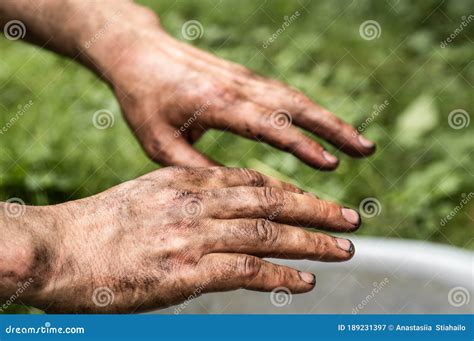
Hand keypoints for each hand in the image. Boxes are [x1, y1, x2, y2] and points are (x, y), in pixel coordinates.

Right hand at [14, 167, 359, 312]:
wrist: (57, 247)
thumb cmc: (97, 226)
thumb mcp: (147, 197)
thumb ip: (185, 200)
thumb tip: (217, 214)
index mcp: (186, 181)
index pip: (252, 181)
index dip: (290, 191)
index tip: (314, 200)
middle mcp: (196, 202)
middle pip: (271, 202)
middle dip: (316, 211)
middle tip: (349, 219)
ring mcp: (194, 235)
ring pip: (268, 234)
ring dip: (311, 243)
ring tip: (343, 249)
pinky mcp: (187, 270)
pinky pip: (247, 270)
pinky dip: (280, 275)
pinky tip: (305, 281)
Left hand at [106, 19, 375, 168]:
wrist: (138, 53)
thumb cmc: (145, 101)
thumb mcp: (160, 143)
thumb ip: (196, 169)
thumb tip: (232, 194)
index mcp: (215, 103)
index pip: (267, 124)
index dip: (300, 144)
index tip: (330, 164)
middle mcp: (237, 87)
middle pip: (295, 105)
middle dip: (334, 128)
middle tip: (366, 150)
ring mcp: (244, 79)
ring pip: (296, 98)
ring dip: (330, 119)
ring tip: (360, 143)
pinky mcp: (246, 79)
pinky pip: (285, 94)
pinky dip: (311, 112)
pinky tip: (326, 127)